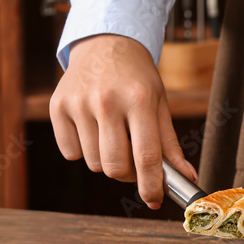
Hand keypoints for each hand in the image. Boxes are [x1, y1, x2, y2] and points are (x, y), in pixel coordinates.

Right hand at [50, 34, 197, 208]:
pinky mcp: (57, 107)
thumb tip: (186, 179)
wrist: (105, 43)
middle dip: (128, 175)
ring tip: (114, 137)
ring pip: (93, 163)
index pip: (146, 156)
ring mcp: (78, 103)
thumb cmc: (137, 78)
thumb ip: (170, 144)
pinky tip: (92, 129)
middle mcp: (106, 101)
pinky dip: (83, 150)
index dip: (151, 185)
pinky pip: (71, 152)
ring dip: (106, 160)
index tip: (155, 200)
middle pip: (115, 167)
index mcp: (139, 100)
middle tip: (135, 163)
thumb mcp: (160, 104)